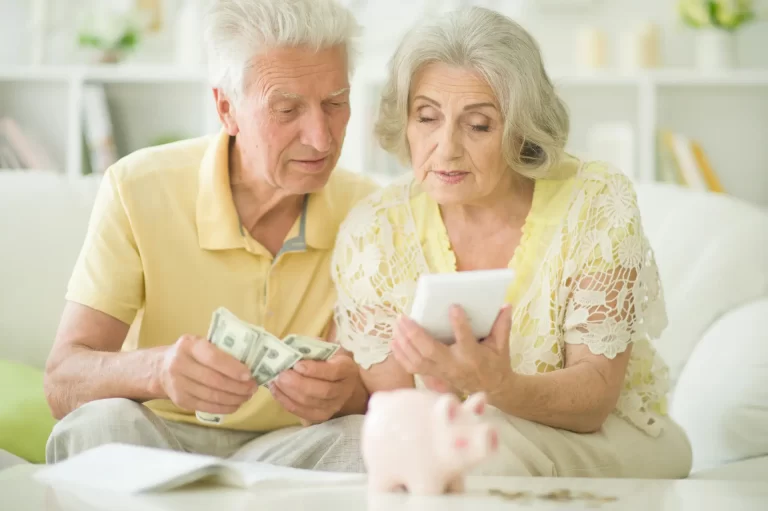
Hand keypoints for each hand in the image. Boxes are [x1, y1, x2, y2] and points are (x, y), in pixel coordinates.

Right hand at [157, 335, 257, 413]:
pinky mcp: (180, 400)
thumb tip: (251, 364)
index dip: (233, 368)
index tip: (249, 375)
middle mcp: (180, 364)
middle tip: (253, 388)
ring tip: (247, 396)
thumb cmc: (190, 354)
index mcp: (189, 345)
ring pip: (212, 396)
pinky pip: (206, 406)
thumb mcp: (200, 344)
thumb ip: (219, 350)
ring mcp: (178, 384)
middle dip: (238, 386)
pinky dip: (224, 407)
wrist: (161, 369)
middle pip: (214, 380)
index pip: (213, 358)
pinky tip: (235, 404)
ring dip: (234, 398)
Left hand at [268, 354, 360, 424]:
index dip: (315, 370)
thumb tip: (292, 348)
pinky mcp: (321, 416)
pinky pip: (302, 412)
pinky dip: (286, 401)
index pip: (333, 372)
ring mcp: (333, 406)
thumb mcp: (326, 348)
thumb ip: (312, 346)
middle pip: (322, 391)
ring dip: (289, 393)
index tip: (297, 365)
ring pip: (310, 403)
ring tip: (275, 381)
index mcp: (347, 369)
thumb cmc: (328, 359)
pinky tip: (276, 390)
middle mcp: (343, 390)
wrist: (338, 380)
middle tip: (281, 375)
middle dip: (298, 383)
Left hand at [392, 305, 514, 395]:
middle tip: (404, 317)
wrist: (492, 389)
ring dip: (404, 343)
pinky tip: (394, 341)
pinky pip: (413, 368)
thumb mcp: (502, 344)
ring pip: (417, 360)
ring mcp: (442, 372)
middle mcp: (454, 365)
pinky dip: (401, 355)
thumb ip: (502, 324)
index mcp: (473, 356)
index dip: (459, 324)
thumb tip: (505, 304)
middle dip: (414, 334)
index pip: (465, 339)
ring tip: (397, 324)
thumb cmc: (496, 363)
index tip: (453, 306)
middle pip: (430, 351)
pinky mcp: (434, 376)